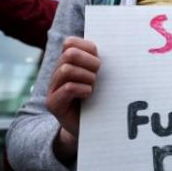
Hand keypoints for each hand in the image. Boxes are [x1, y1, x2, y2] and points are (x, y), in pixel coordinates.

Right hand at [46, 37, 99, 161]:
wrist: (90, 128)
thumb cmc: (100, 99)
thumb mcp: (101, 77)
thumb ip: (101, 62)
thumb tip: (118, 45)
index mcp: (68, 62)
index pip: (70, 42)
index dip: (87, 47)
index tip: (99, 58)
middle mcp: (58, 73)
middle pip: (69, 53)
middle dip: (89, 61)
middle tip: (98, 73)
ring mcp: (53, 88)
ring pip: (66, 69)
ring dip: (87, 76)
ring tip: (93, 86)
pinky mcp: (53, 103)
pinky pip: (68, 88)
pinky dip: (83, 89)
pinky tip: (89, 94)